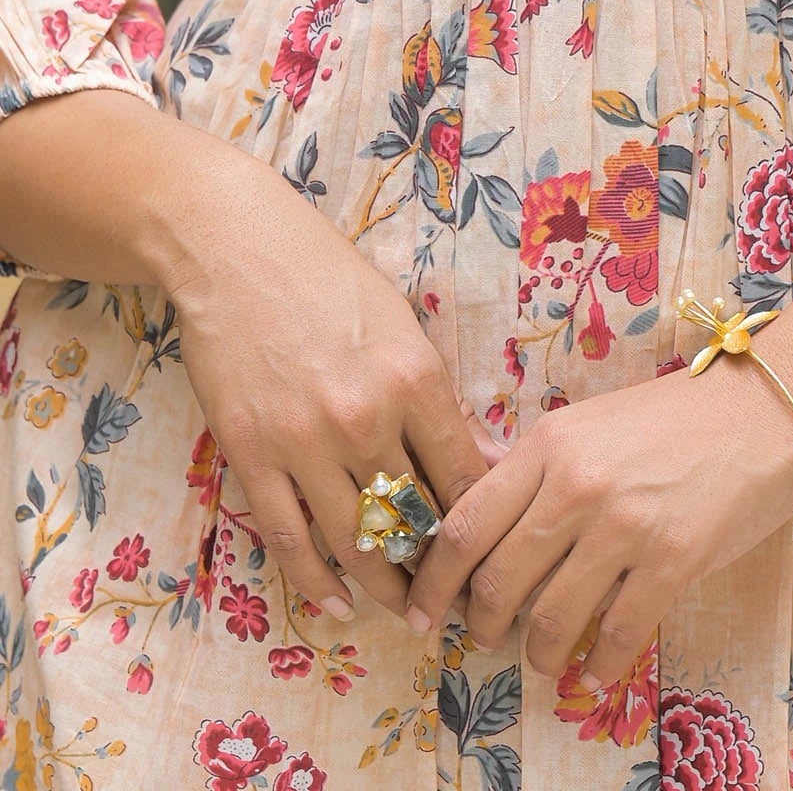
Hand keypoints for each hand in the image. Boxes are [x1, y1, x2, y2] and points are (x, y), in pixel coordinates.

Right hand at [167, 161, 503, 624]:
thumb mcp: (402, 323)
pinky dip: (315, 581)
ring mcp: (303, 442)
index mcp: (414, 379)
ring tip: (404, 609)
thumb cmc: (327, 276)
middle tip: (453, 597)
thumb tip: (476, 461)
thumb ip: (434, 396)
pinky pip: (290, 538)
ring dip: (384, 585)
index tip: (491, 550)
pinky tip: (337, 603)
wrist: (234, 251)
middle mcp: (364, 418)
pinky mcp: (251, 455)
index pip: (464, 477)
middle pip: (414, 519)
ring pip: (356, 542)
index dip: (481, 524)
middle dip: (438, 567)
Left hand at [402, 351, 792, 684]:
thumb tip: (482, 523)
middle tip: (484, 640)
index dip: (433, 580)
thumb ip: (537, 470)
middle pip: (496, 581)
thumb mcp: (589, 425)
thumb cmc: (674, 417)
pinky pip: (617, 635)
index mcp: (547, 446)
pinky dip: (598, 665)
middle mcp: (575, 486)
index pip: (464, 524)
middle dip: (480, 626)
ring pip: (550, 618)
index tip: (422, 611)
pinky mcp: (673, 560)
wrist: (764, 408)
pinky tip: (596, 670)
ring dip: (537, 653)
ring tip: (541, 658)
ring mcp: (624, 526)